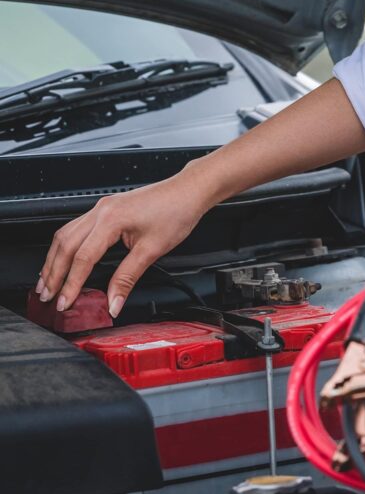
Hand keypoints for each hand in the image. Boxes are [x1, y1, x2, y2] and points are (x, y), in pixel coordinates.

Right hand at [36, 161, 210, 317]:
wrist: (188, 192)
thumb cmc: (176, 212)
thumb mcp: (152, 250)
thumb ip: (128, 278)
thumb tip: (114, 302)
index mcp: (111, 219)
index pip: (83, 258)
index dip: (71, 284)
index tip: (65, 302)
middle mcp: (101, 210)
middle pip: (65, 245)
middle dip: (53, 273)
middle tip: (46, 296)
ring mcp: (102, 207)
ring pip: (66, 234)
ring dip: (55, 259)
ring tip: (48, 281)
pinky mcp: (107, 208)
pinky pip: (77, 227)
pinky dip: (67, 246)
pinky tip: (65, 258)